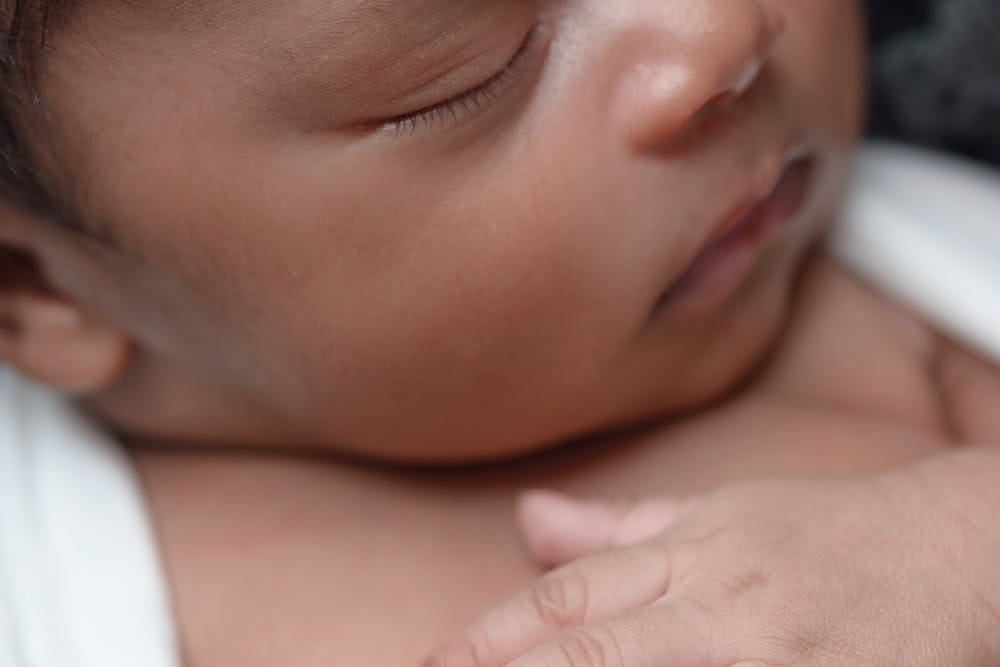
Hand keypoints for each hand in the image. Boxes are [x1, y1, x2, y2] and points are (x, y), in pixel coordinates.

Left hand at [418, 469, 999, 665]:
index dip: (492, 639)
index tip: (430, 665)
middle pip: (596, 646)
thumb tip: (525, 519)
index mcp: (690, 554)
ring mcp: (778, 656)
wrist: (959, 546)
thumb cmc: (824, 536)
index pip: (570, 600)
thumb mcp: (717, 515)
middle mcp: (721, 603)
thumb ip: (617, 531)